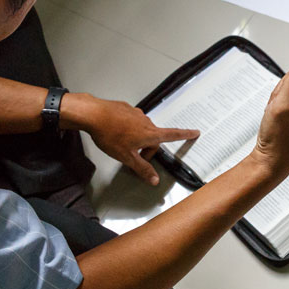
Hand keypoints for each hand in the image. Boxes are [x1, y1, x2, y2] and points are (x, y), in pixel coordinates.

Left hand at [76, 98, 199, 185]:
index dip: (185, 135)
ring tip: (121, 144)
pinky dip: (127, 129)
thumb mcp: (126, 157)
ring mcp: (135, 114)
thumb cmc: (110, 134)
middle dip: (146, 149)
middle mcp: (145, 121)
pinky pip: (131, 122)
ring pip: (142, 130)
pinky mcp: (125, 109)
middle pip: (153, 138)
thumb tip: (154, 179)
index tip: (195, 132)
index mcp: (150, 133)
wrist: (93, 114)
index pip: (173, 135)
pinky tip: (115, 133)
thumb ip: (142, 168)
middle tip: (133, 158)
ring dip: (136, 139)